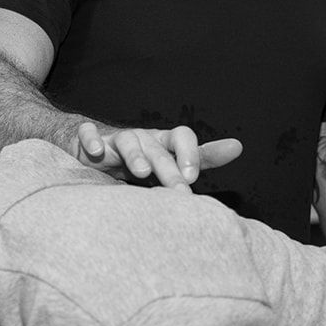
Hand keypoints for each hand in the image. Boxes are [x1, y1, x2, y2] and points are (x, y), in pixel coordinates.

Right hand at [73, 122, 242, 189]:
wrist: (95, 152)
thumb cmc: (140, 160)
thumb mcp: (172, 160)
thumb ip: (202, 157)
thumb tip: (238, 147)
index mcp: (162, 141)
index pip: (182, 136)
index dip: (189, 153)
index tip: (193, 178)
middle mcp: (142, 137)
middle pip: (158, 148)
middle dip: (169, 168)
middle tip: (180, 191)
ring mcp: (114, 138)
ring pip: (127, 140)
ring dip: (135, 155)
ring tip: (142, 172)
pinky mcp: (88, 141)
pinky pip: (87, 135)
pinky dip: (91, 140)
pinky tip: (96, 152)